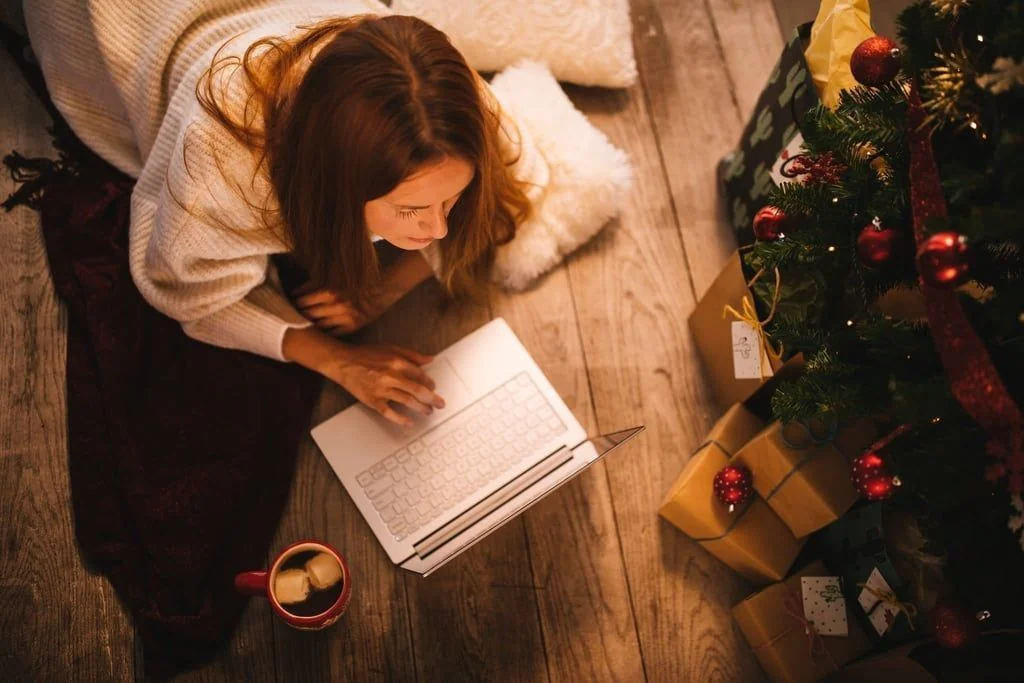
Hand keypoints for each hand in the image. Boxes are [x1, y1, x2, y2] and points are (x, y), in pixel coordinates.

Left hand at [293, 284, 378, 335]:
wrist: (378, 294)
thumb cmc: (352, 286)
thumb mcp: (333, 281)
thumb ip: (313, 285)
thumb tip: (295, 292)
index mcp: (330, 292)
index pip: (303, 302)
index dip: (295, 304)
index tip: (292, 306)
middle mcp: (336, 306)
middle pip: (309, 315)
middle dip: (301, 316)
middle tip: (295, 316)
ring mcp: (344, 318)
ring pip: (319, 326)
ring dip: (311, 326)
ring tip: (306, 325)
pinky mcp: (351, 328)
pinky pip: (332, 333)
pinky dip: (324, 333)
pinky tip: (320, 332)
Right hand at [319, 343, 445, 426]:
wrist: (343, 362)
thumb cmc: (366, 355)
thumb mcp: (391, 348)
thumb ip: (412, 355)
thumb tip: (430, 360)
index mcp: (397, 362)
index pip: (420, 375)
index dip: (430, 383)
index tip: (433, 387)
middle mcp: (391, 376)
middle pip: (417, 390)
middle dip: (432, 398)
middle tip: (440, 404)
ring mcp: (381, 389)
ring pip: (407, 401)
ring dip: (421, 408)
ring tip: (429, 411)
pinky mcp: (373, 400)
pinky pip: (389, 412)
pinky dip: (401, 419)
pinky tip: (410, 422)